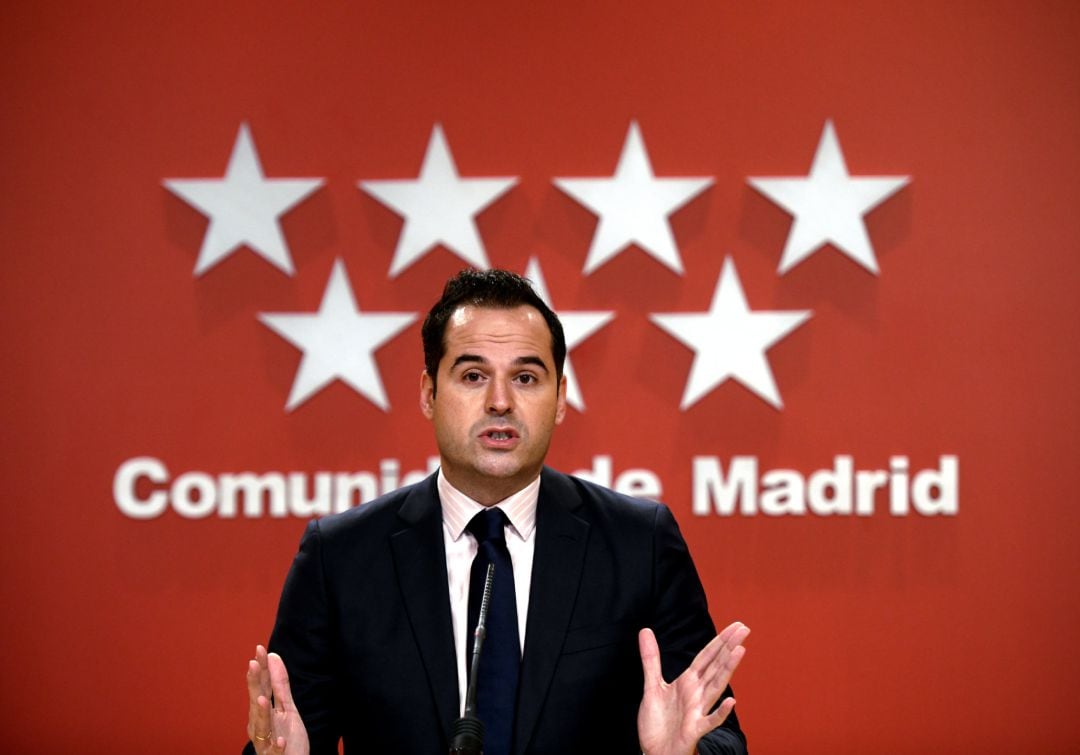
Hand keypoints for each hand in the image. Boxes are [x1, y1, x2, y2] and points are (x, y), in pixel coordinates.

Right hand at [246, 645, 309, 754]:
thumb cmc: (286, 737)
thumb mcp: (287, 708)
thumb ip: (279, 684)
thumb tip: (273, 657)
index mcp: (262, 712)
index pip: (261, 686)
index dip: (260, 668)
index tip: (260, 649)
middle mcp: (259, 725)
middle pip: (257, 701)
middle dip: (255, 684)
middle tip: (253, 664)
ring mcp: (266, 742)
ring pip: (262, 727)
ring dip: (261, 714)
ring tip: (262, 699)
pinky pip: (274, 752)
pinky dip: (276, 747)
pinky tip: (280, 742)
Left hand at [637, 621, 749, 754]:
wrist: (654, 752)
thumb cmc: (658, 722)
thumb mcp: (651, 685)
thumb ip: (651, 658)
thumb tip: (645, 630)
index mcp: (688, 682)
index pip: (707, 657)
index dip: (719, 641)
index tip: (735, 626)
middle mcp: (696, 694)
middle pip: (715, 666)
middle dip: (728, 647)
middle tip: (744, 629)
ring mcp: (697, 711)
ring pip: (715, 687)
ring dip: (727, 669)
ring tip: (739, 651)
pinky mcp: (694, 729)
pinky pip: (709, 720)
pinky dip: (720, 712)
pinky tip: (731, 701)